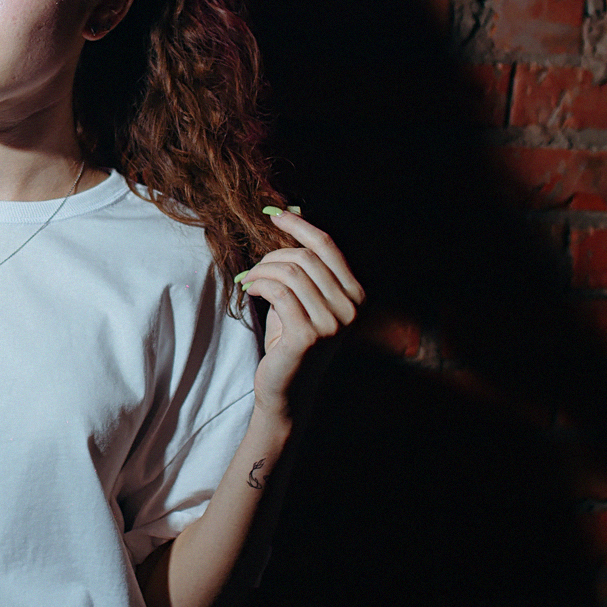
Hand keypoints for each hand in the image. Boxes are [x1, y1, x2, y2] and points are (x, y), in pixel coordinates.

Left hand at [237, 210, 363, 416]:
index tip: (274, 215)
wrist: (286, 391)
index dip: (299, 225)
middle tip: (253, 270)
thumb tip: (292, 217)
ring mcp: (333, 323)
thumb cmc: (290, 342)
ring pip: (290, 273)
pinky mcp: (308, 336)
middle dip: (271, 257)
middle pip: (305, 257)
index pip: (328, 246)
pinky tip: (250, 293)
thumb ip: (302, 268)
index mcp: (356, 295)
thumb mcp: (302, 300)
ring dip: (262, 272)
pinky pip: (279, 293)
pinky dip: (259, 286)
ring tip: (249, 282)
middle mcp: (351, 308)